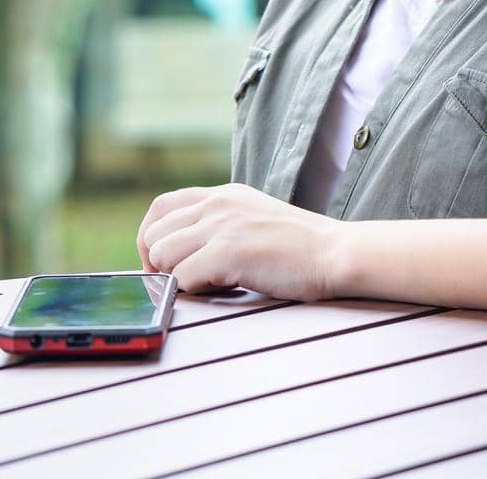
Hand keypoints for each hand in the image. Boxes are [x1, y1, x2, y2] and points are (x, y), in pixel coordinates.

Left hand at [136, 182, 347, 301]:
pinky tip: (223, 290)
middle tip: (183, 284)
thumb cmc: (300, 245)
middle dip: (159, 264)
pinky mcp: (228, 251)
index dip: (152, 239)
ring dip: (177, 278)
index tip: (163, 265)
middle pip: (153, 233)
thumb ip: (222, 223)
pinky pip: (181, 278)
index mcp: (222, 193)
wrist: (335, 252)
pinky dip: (194, 292)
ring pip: (161, 255)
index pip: (160, 207)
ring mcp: (221, 225)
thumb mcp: (254, 217)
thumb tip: (185, 250)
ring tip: (208, 285)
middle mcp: (217, 203)